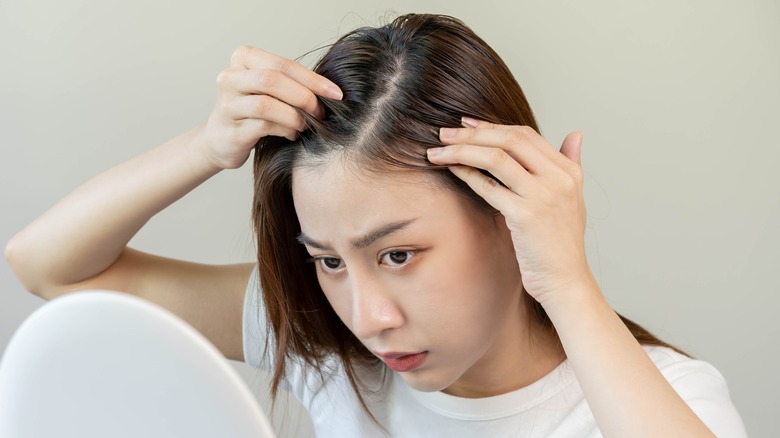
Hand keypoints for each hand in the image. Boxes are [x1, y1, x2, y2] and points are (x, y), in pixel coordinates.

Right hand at [200, 46, 342, 169]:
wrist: (222, 140)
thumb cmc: (253, 110)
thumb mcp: (270, 89)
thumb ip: (292, 83)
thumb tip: (331, 91)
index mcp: (243, 58)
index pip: (282, 64)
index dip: (312, 79)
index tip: (337, 93)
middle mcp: (230, 77)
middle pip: (272, 80)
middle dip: (304, 97)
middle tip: (322, 111)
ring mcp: (226, 104)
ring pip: (266, 105)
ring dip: (295, 116)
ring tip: (307, 125)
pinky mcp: (230, 131)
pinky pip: (263, 126)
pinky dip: (285, 130)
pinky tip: (292, 134)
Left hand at [427, 117, 589, 305]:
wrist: (565, 281)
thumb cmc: (561, 243)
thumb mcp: (573, 198)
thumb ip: (571, 163)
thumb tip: (575, 134)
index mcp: (569, 171)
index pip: (526, 134)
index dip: (492, 126)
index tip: (466, 124)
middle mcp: (559, 179)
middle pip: (510, 139)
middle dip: (472, 134)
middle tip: (444, 134)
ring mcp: (543, 196)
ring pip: (496, 158)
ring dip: (462, 150)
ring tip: (438, 152)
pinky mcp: (525, 215)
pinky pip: (488, 186)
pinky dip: (466, 174)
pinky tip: (451, 171)